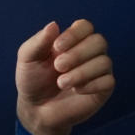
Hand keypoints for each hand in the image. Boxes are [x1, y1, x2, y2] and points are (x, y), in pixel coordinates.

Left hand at [15, 19, 114, 134]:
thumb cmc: (32, 80)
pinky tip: (76, 90)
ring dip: (81, 72)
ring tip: (61, 82)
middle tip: (58, 66)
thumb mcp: (27, 58)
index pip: (85, 26)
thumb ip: (38, 41)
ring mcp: (97, 71)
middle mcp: (88, 53)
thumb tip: (54, 24)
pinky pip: (108, 81)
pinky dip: (90, 85)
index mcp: (71, 41)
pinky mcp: (103, 89)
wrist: (35, 109)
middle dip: (78, 53)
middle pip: (99, 41)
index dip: (74, 34)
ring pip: (104, 62)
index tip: (57, 47)